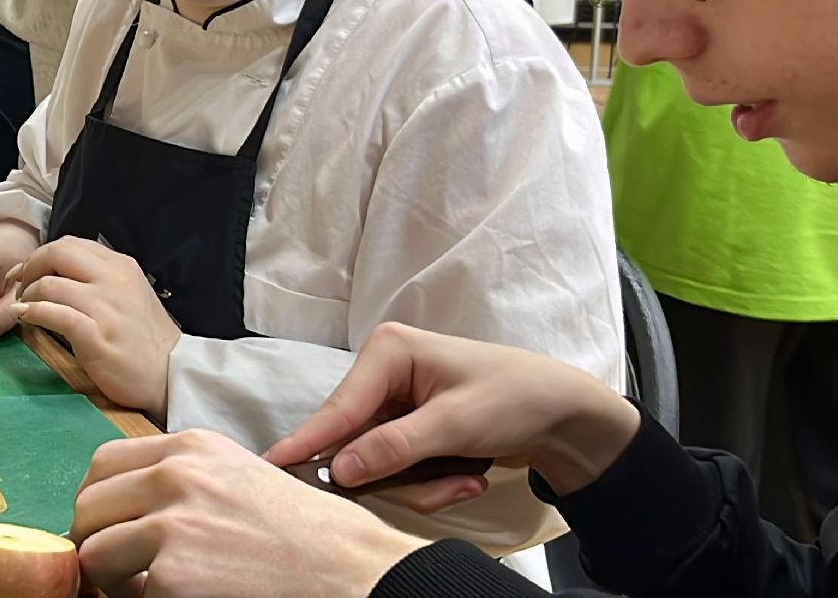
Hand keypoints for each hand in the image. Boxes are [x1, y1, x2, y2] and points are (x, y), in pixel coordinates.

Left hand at [8, 236, 180, 416]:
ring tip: (23, 307)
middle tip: (19, 285)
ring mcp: (105, 307)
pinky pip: (54, 313)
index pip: (71, 244)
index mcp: (121, 266)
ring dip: (27, 294)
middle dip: (30, 266)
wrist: (170, 375)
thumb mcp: (129, 294)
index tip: (26, 271)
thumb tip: (58, 273)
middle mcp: (113, 280)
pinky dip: (33, 313)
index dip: (41, 255)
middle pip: (58, 253)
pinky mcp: (96, 335)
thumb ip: (100, 278)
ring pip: (50, 283)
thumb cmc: (145, 339)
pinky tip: (25, 318)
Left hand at [73, 429, 426, 597]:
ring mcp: (171, 527)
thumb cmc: (304, 534)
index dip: (98, 503)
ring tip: (149, 590)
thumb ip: (181, 479)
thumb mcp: (237, 477)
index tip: (107, 527)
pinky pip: (129, 597)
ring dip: (112, 580)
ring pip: (94, 556)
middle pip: (88, 508)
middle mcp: (175, 477)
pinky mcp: (172, 578)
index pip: (103, 465)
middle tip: (118, 569)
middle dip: (95, 543)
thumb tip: (126, 506)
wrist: (349, 570)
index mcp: (190, 448)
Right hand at [264, 323, 642, 510]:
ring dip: (422, 484)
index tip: (271, 465)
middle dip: (400, 475)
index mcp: (388, 352)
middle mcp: (383, 374)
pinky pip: (398, 470)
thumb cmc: (515, 397)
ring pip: (378, 464)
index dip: (309, 442)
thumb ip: (395, 447)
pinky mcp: (408, 430)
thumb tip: (340, 470)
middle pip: (357, 443)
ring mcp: (395, 405)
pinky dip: (430, 483)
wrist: (566, 415)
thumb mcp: (455, 424)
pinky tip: (467, 476)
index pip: (340, 407)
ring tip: (467, 479)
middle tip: (447, 484)